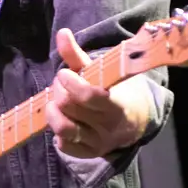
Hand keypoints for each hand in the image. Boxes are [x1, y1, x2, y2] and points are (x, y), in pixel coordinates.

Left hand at [46, 27, 146, 159]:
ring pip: (63, 128)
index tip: (64, 74)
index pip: (89, 95)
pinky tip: (64, 119)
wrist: (134, 121)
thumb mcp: (98, 71)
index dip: (71, 83)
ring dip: (53, 111)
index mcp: (116, 104)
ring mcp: (98, 143)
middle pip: (70, 107)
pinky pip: (64, 146)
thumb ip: (77, 54)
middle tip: (61, 84)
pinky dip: (57, 132)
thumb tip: (61, 33)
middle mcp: (108, 126)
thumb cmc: (112, 90)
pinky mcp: (88, 154)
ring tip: (56, 102)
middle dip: (59, 91)